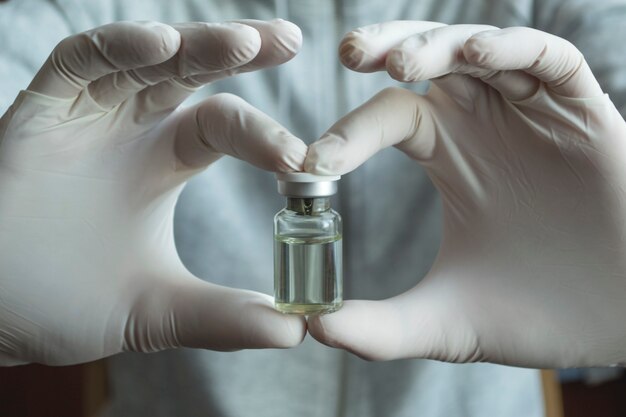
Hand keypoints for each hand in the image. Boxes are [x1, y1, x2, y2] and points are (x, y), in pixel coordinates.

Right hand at [0, 20, 306, 365]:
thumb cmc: (65, 301)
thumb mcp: (157, 309)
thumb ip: (222, 317)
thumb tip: (295, 333)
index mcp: (166, 161)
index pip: (225, 127)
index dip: (265, 137)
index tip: (304, 159)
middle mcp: (132, 128)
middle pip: (195, 72)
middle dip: (240, 52)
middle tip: (289, 40)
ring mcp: (87, 114)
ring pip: (147, 59)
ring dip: (196, 44)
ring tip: (247, 42)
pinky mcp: (40, 111)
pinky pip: (80, 62)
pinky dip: (118, 48)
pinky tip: (160, 44)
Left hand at [306, 22, 625, 367]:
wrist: (619, 323)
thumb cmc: (536, 312)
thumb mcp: (447, 321)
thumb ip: (381, 328)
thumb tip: (315, 328)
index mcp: (448, 155)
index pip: (389, 118)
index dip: (348, 133)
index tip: (310, 163)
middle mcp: (484, 123)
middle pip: (427, 60)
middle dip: (389, 49)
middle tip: (349, 55)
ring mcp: (532, 112)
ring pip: (479, 50)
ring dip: (438, 45)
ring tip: (397, 63)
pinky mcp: (582, 112)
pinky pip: (548, 60)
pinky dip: (512, 50)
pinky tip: (476, 57)